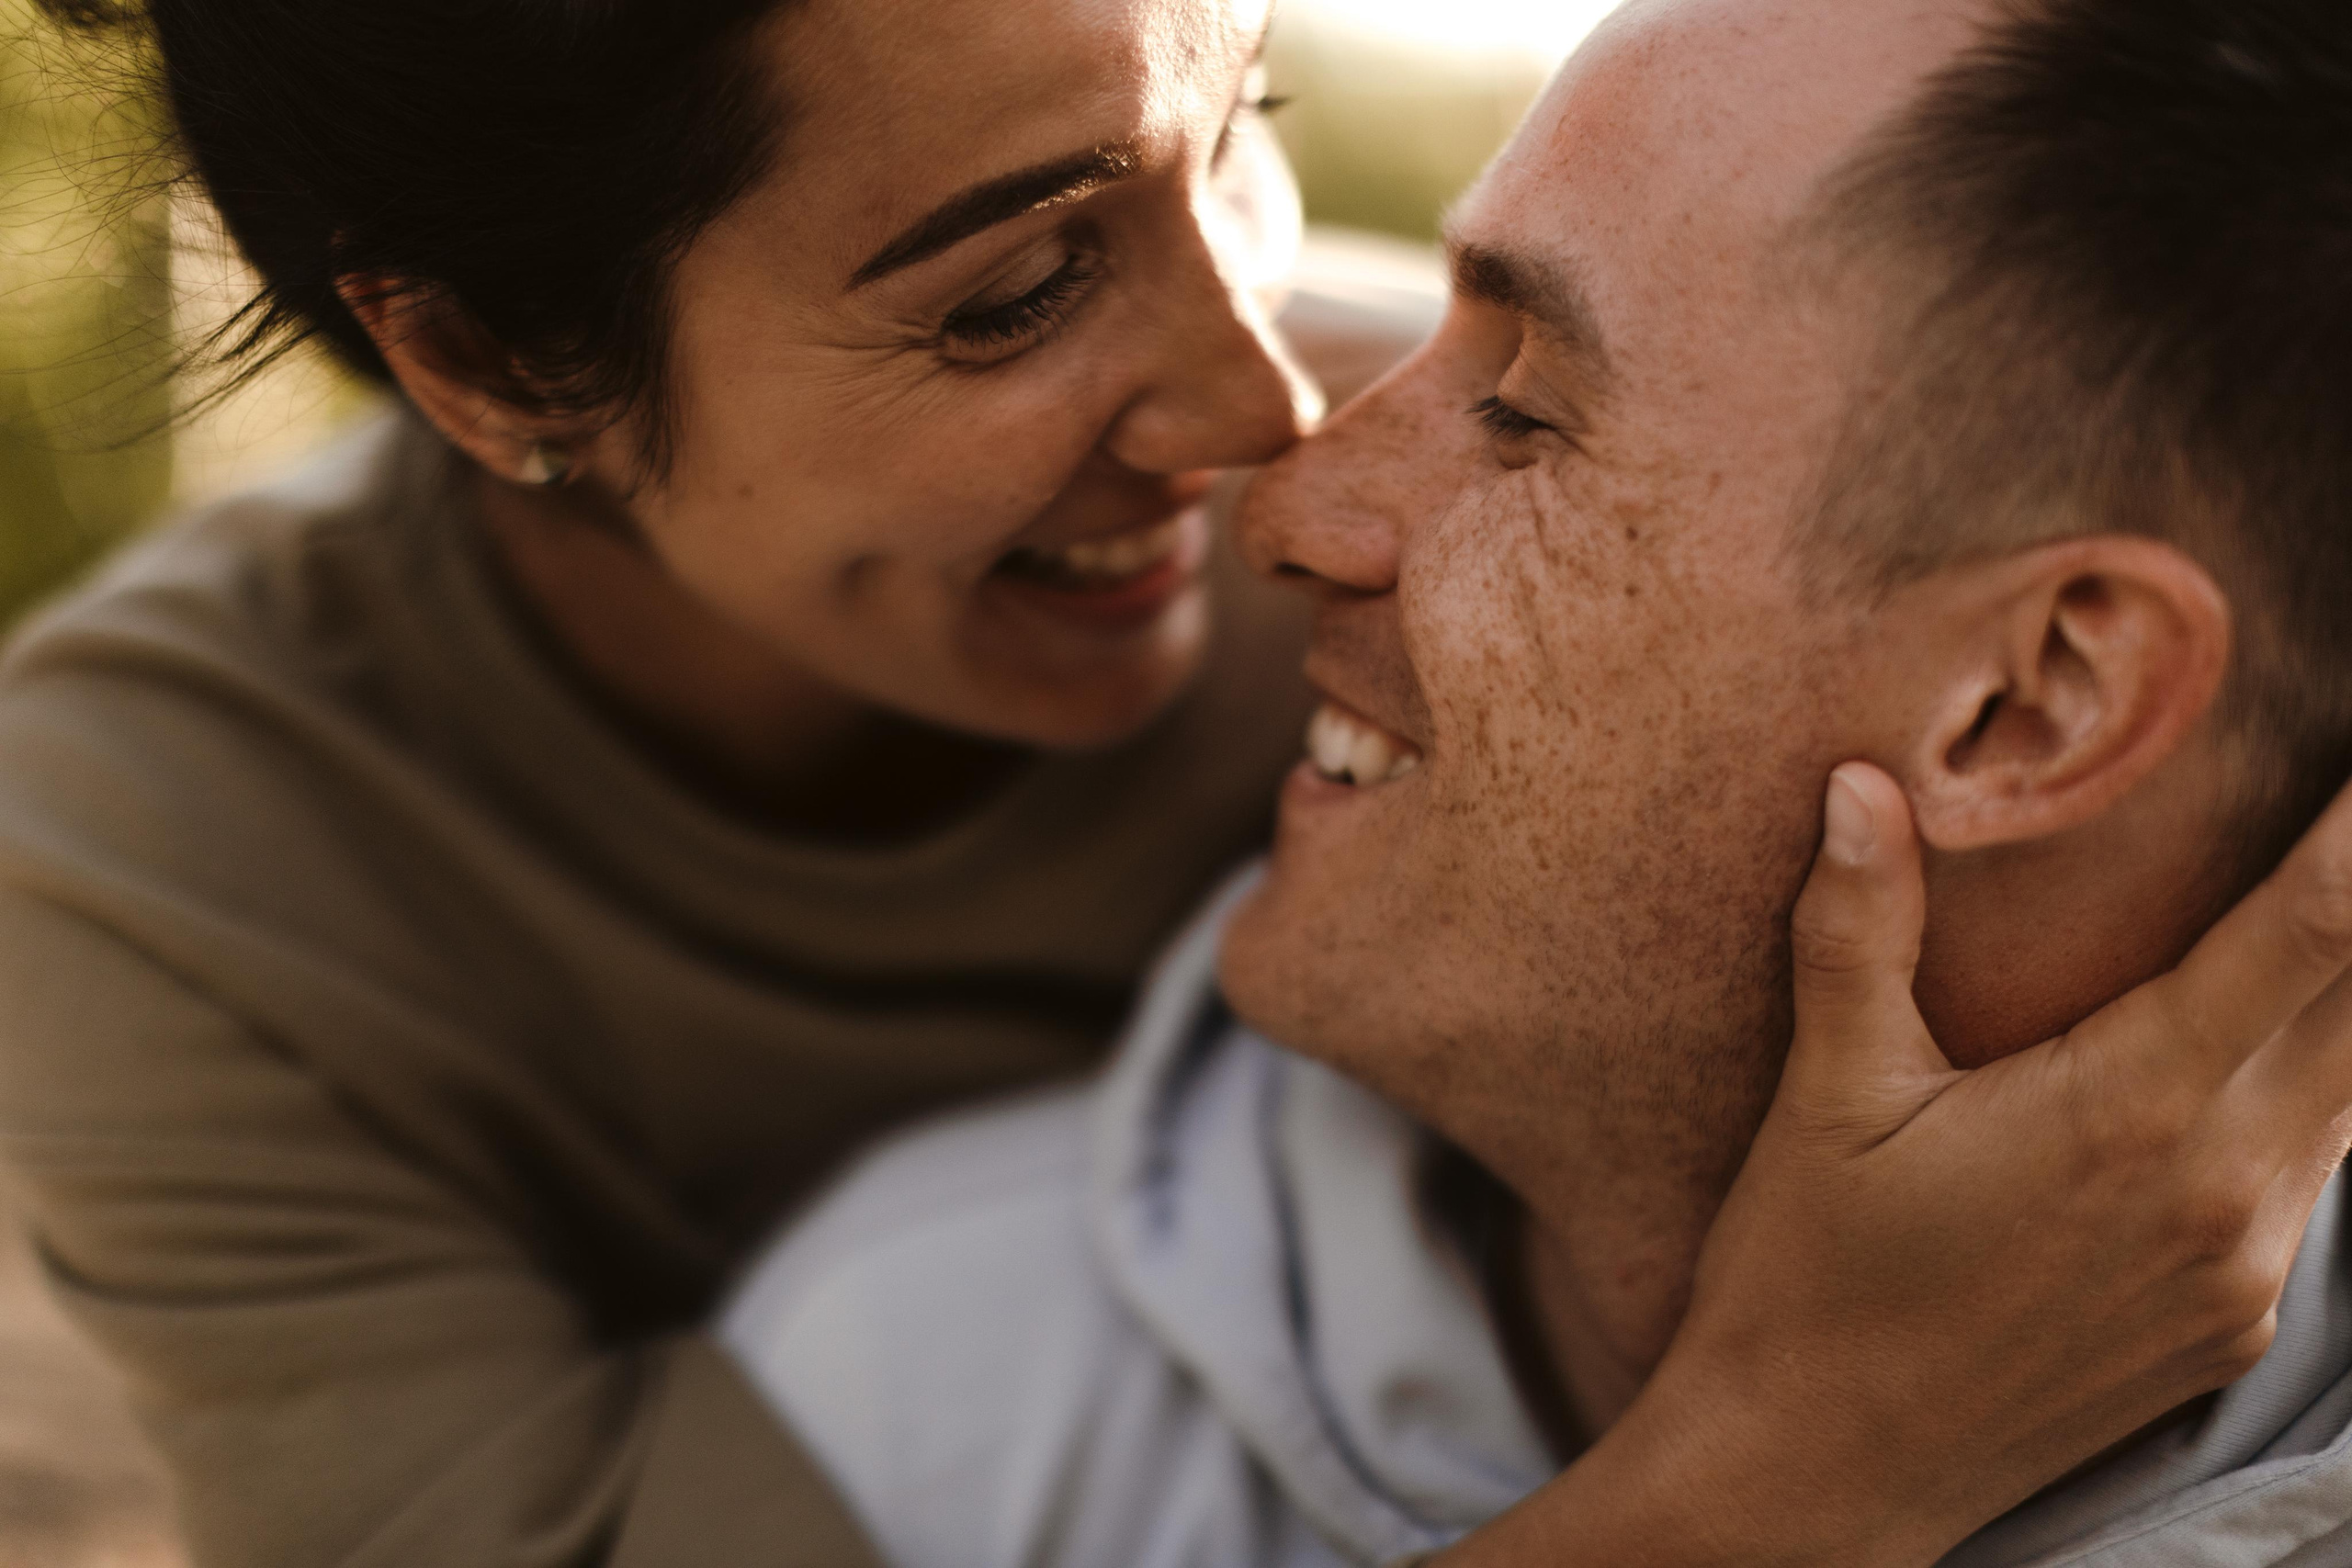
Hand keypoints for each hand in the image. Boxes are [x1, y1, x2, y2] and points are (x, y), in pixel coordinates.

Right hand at [1433, 762, 2351, 1567]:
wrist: (1816, 1474)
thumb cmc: (1805, 1279)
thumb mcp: (1825, 1096)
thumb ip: (1856, 930)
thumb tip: (1860, 786)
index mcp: (2126, 1109)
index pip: (2308, 934)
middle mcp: (2221, 1189)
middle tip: (2346, 829)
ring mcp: (2241, 1268)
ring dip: (2341, 1003)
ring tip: (2310, 929)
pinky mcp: (2231, 1323)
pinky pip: (2313, 1178)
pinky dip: (2308, 1095)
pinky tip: (2250, 1060)